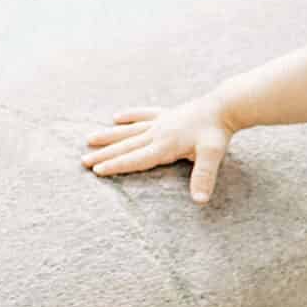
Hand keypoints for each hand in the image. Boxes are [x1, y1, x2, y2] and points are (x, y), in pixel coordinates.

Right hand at [81, 97, 234, 203]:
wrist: (224, 106)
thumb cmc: (217, 133)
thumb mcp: (213, 156)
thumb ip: (204, 177)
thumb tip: (200, 200)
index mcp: (165, 145)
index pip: (136, 158)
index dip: (117, 165)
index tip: (98, 171)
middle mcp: (158, 133)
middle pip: (126, 146)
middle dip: (104, 154)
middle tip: (83, 161)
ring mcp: (160, 122)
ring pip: (129, 130)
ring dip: (109, 136)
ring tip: (89, 139)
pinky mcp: (166, 113)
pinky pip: (143, 114)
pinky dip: (130, 115)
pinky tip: (116, 117)